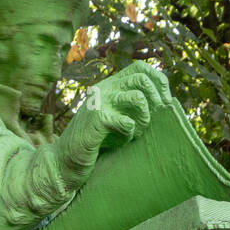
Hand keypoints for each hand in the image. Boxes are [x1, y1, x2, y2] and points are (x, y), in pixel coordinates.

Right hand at [56, 63, 171, 181]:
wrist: (64, 160)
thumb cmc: (93, 142)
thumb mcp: (113, 117)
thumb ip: (129, 106)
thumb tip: (162, 101)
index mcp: (109, 86)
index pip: (139, 68)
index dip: (158, 80)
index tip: (165, 100)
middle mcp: (104, 89)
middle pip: (141, 79)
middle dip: (156, 99)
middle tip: (156, 118)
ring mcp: (99, 103)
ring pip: (138, 98)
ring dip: (145, 118)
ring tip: (138, 132)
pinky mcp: (97, 120)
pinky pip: (127, 123)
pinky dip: (129, 135)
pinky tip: (120, 142)